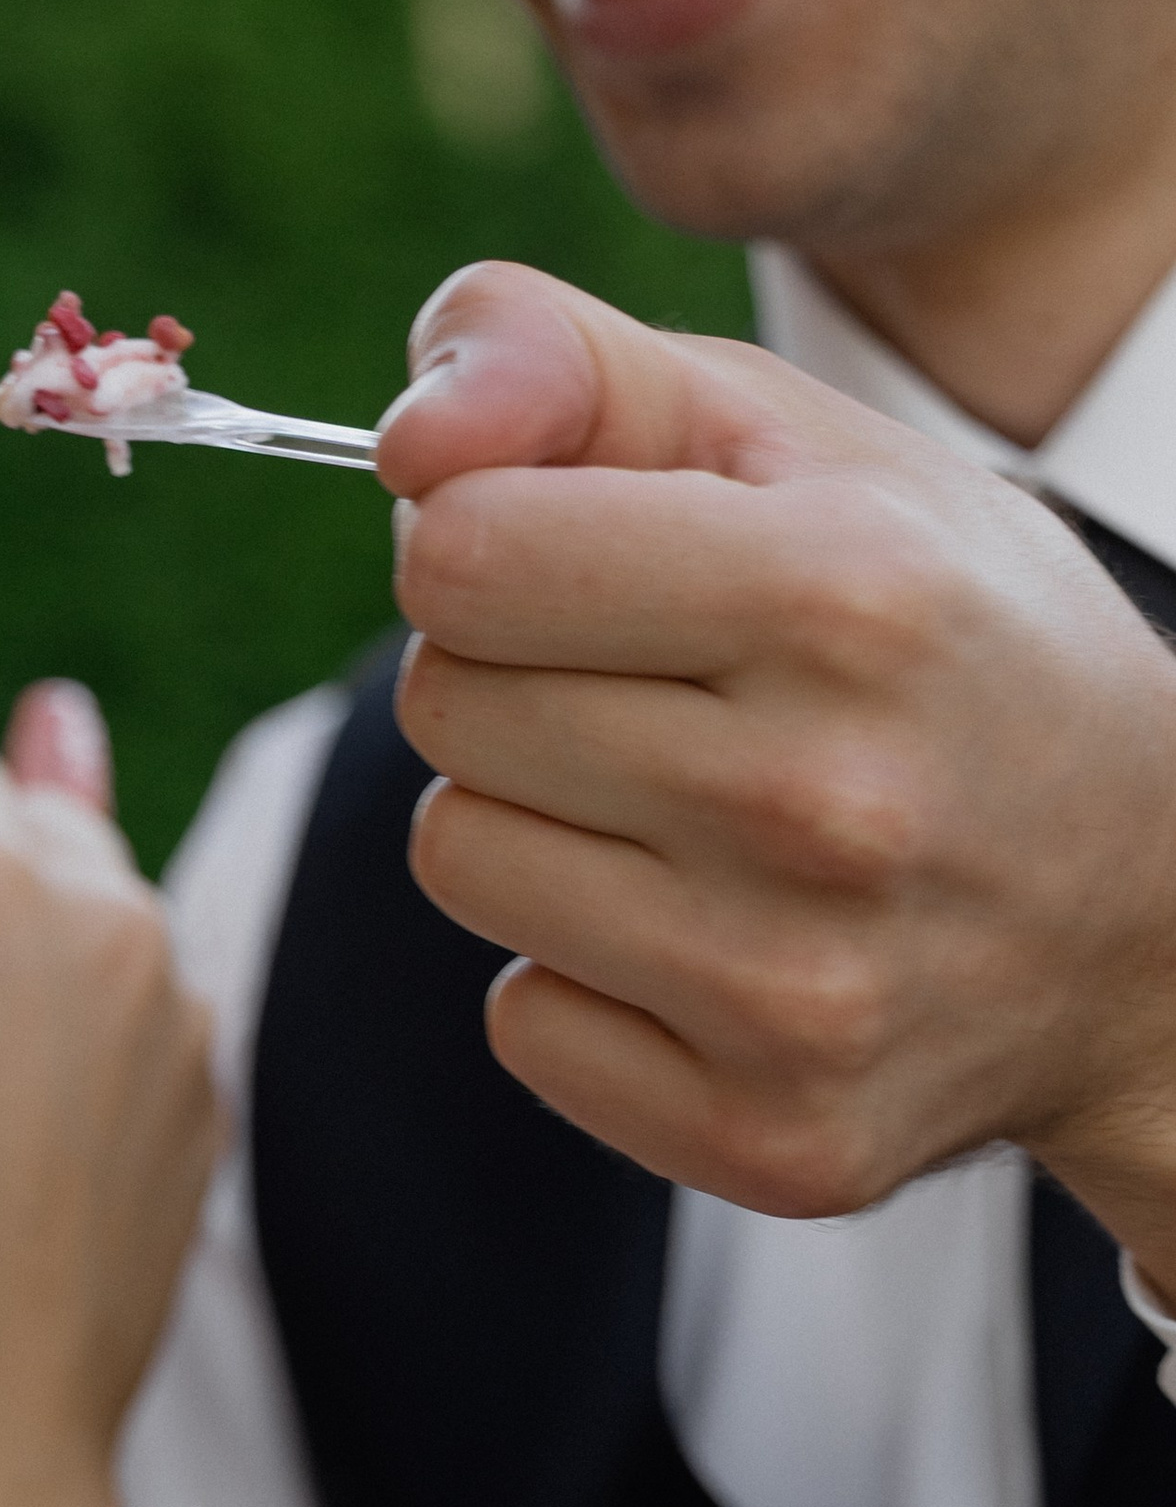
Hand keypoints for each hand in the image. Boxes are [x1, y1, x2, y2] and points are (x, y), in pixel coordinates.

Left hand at [376, 261, 1175, 1294]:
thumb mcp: (810, 449)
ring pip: (460, 858)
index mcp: (842, 594)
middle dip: (518, 676)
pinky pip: (520, 1022)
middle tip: (663, 697)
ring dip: (537, 824)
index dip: (493, 545)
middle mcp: (819, 804)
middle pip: (447, 706)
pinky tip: (712, 941)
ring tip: (689, 817)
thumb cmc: (945, 646)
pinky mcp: (768, 1134)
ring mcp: (794, 993)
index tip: (583, 565)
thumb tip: (405, 440)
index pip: (462, 560)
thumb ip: (578, 372)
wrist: (1146, 912)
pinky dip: (584, 980)